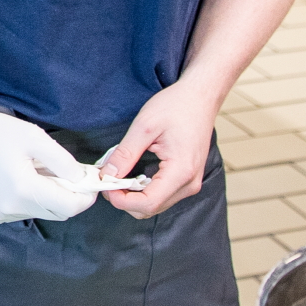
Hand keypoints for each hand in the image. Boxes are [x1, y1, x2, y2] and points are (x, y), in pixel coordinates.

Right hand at [0, 102, 99, 223]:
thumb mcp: (36, 138)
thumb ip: (64, 162)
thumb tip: (84, 179)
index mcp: (24, 189)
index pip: (70, 206)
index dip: (86, 197)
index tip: (91, 183)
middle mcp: (12, 208)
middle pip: (57, 212)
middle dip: (69, 196)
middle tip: (66, 174)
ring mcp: (0, 214)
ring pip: (41, 212)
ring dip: (48, 197)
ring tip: (37, 173)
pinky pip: (24, 212)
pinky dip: (31, 200)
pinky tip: (20, 181)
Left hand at [96, 81, 220, 219]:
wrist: (200, 97)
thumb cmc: (177, 106)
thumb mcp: (144, 126)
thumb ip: (125, 153)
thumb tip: (107, 175)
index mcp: (181, 172)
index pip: (147, 203)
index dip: (121, 200)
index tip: (104, 185)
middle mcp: (189, 183)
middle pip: (150, 208)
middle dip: (124, 199)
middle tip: (107, 179)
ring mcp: (191, 183)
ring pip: (155, 205)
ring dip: (133, 196)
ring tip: (118, 174)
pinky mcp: (187, 179)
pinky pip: (162, 195)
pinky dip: (143, 190)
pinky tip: (132, 173)